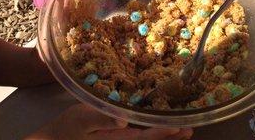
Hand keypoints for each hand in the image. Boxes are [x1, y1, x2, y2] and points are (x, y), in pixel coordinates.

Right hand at [24, 103, 192, 139]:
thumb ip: (101, 117)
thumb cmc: (66, 129)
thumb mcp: (79, 118)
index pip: (145, 138)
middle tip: (189, 131)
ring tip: (182, 134)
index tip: (181, 126)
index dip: (164, 133)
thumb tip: (125, 118)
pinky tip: (155, 135)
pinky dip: (150, 139)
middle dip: (170, 138)